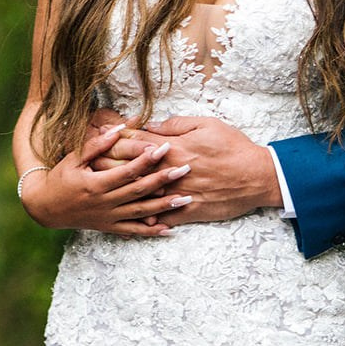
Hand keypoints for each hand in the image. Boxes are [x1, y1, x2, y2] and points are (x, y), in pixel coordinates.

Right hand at [23, 122, 192, 234]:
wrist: (45, 208)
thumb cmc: (60, 178)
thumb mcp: (72, 159)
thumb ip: (96, 145)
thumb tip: (118, 129)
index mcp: (96, 184)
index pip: (127, 170)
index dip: (147, 159)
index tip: (165, 148)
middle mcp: (105, 202)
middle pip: (139, 191)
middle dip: (164, 179)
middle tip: (185, 169)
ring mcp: (108, 217)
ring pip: (141, 213)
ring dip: (165, 206)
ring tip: (186, 199)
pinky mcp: (109, 227)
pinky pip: (133, 231)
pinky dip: (151, 231)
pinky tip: (169, 229)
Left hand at [107, 116, 283, 225]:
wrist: (258, 176)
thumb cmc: (234, 146)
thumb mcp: (206, 124)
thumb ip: (176, 124)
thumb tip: (154, 125)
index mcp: (174, 148)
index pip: (136, 143)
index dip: (114, 140)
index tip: (97, 139)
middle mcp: (172, 172)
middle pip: (133, 169)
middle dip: (108, 166)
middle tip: (87, 166)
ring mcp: (180, 193)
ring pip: (143, 194)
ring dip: (122, 193)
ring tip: (100, 194)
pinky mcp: (190, 211)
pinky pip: (164, 217)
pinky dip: (148, 219)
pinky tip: (132, 221)